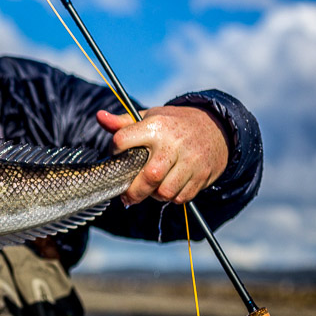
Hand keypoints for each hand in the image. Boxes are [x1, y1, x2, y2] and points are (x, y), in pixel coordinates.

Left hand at [97, 106, 229, 205]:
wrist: (216, 126)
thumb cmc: (173, 124)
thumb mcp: (150, 117)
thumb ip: (122, 122)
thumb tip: (99, 116)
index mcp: (155, 126)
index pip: (122, 141)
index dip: (114, 151)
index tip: (116, 156)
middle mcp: (173, 144)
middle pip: (149, 177)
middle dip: (134, 192)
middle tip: (127, 196)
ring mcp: (190, 161)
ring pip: (165, 192)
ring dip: (154, 196)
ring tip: (150, 190)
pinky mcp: (202, 175)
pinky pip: (181, 197)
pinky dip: (171, 198)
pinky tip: (167, 188)